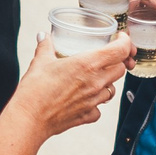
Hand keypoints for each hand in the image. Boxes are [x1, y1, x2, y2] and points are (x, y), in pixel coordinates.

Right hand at [13, 33, 130, 138]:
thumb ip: (45, 46)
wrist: (29, 118)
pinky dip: (95, 104)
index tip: (120, 39)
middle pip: (121, 69)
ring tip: (94, 79)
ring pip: (112, 90)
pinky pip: (99, 109)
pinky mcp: (87, 115)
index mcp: (87, 64)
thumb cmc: (35, 89)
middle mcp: (95, 82)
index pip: (120, 51)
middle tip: (107, 58)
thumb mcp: (40, 61)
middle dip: (117, 62)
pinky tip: (83, 100)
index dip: (126, 43)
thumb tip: (43, 36)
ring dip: (107, 82)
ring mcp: (93, 101)